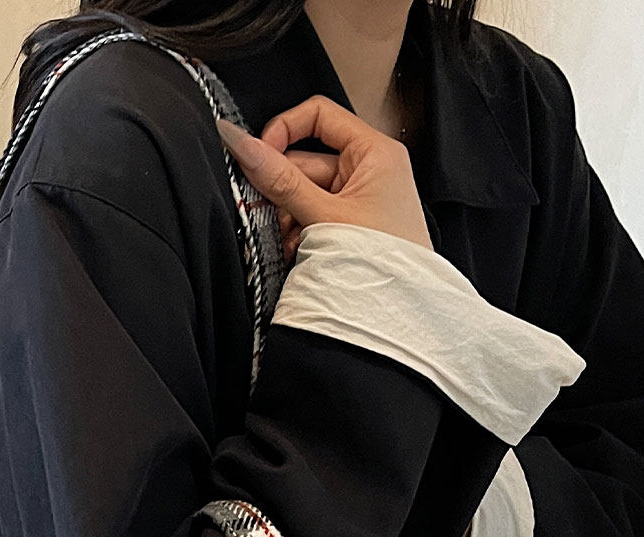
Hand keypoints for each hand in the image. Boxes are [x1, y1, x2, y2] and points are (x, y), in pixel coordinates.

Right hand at [216, 95, 431, 259]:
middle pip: (305, 160)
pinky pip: (310, 216)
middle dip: (281, 189)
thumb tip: (242, 144)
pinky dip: (296, 232)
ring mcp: (358, 199)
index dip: (283, 130)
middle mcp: (367, 170)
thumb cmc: (382, 260)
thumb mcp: (324, 216)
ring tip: (288, 242)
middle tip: (263, 211)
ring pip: (303, 193)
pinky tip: (295, 252)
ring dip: (286, 217)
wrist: (400, 314)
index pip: (318, 115)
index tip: (258, 156)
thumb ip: (280, 181)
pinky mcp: (348, 225)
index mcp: (373, 152)